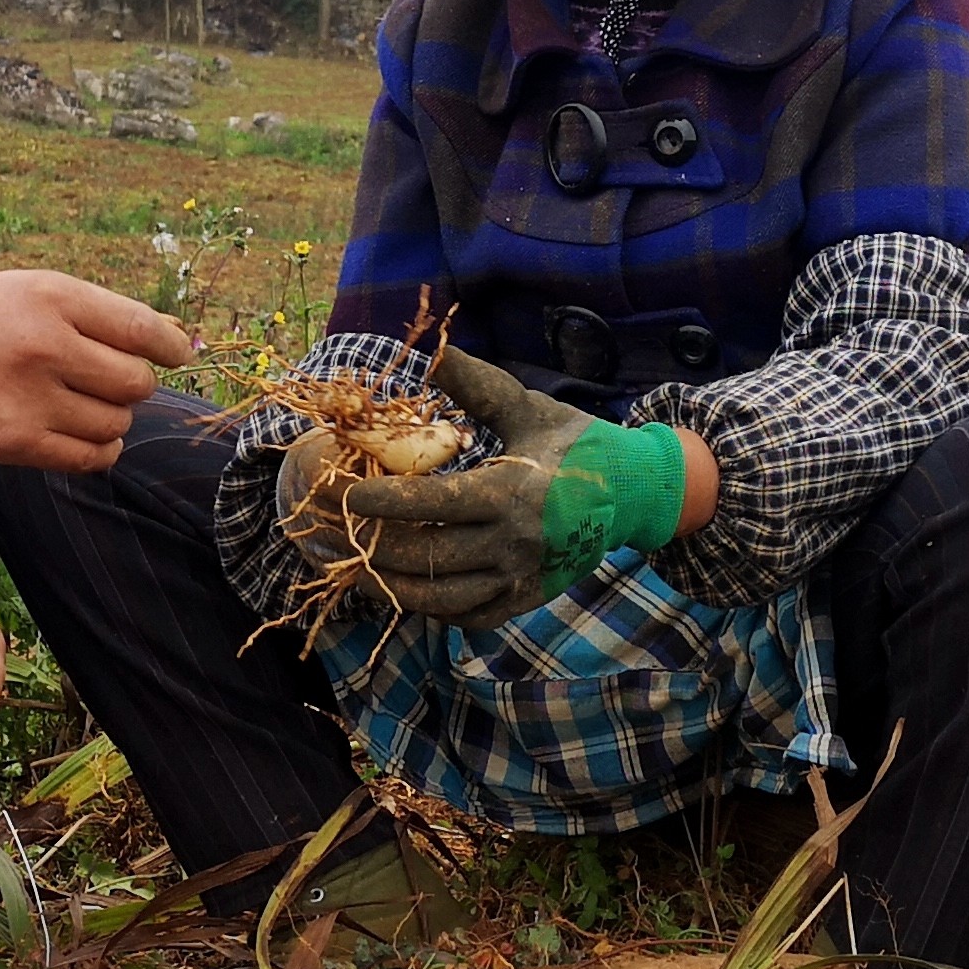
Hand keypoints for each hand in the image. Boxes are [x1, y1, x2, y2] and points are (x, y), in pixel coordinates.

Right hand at [0, 272, 192, 468]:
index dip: (172, 347)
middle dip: (132, 383)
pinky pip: (92, 457)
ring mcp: (31, 398)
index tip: (179, 355)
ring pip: (118, 423)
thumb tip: (174, 338)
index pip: (142, 329)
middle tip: (104, 378)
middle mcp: (46, 346)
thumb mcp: (33, 289)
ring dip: (113, 417)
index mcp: (54, 298)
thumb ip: (98, 312)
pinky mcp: (17, 442)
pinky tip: (83, 433)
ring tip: (82, 403)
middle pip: (136, 382)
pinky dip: (100, 449)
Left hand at [332, 350, 693, 630]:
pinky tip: (403, 592)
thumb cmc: (577, 442)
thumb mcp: (528, 407)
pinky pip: (471, 615)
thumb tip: (431, 353)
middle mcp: (515, 542)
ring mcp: (522, 577)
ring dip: (391, 588)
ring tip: (354, 571)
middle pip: (428, 556)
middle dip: (372, 547)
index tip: (345, 493)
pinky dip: (433, 609)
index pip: (434, 504)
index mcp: (513, 491)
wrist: (636, 492)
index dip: (384, 502)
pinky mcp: (527, 598)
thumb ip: (476, 385)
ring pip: (442, 597)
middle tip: (331, 532)